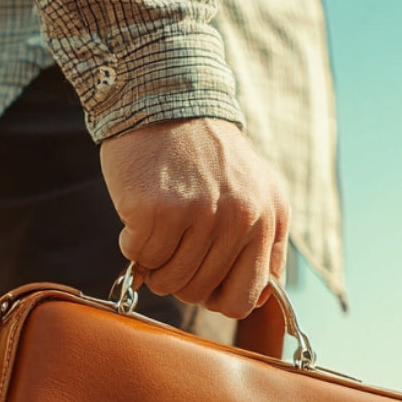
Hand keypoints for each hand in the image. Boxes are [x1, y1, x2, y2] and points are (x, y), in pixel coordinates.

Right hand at [99, 118, 288, 318]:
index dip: (216, 298)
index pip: (246, 298)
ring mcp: (200, 214)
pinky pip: (139, 257)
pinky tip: (140, 214)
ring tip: (158, 230)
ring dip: (154, 263)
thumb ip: (263, 246)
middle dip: (178, 278)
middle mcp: (241, 218)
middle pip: (198, 292)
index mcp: (270, 219)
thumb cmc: (205, 155)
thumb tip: (259, 301)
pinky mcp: (159, 208)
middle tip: (171, 246)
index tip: (202, 282)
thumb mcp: (255, 193)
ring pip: (168, 280)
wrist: (165, 101)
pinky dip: (132, 244)